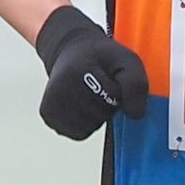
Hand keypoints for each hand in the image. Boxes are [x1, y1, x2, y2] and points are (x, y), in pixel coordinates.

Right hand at [34, 4, 147, 138]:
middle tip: (98, 86)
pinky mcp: (49, 118)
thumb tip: (135, 115)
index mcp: (75, 73)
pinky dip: (85, 124)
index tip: (109, 76)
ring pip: (90, 128)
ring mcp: (51, 106)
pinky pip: (78, 133)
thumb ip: (136, 84)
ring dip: (96, 116)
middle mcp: (59, 91)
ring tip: (89, 94)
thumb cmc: (100, 57)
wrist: (69, 51)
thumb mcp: (126, 60)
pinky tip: (81, 105)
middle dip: (107, 105)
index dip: (118, 90)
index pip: (113, 97)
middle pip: (101, 115)